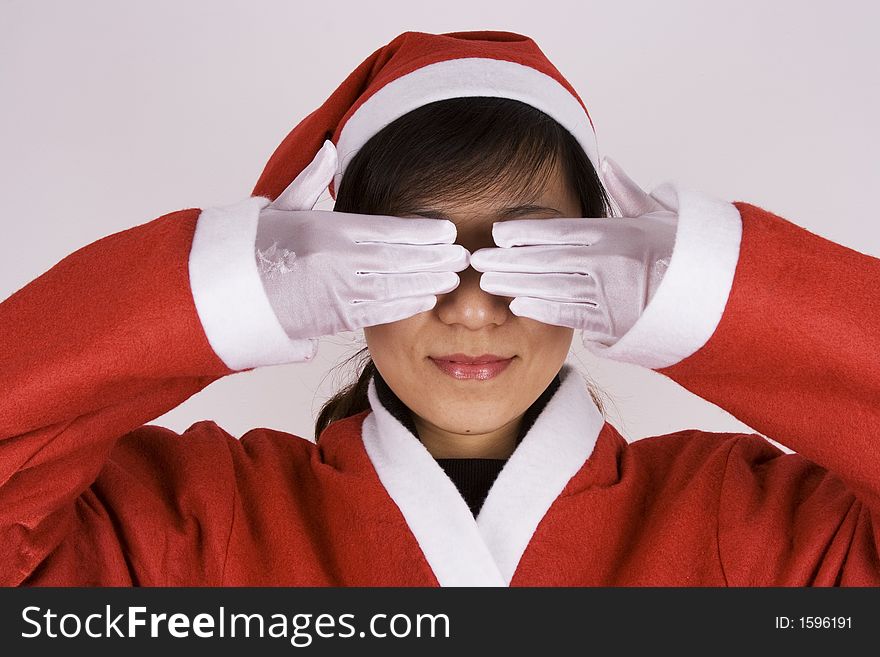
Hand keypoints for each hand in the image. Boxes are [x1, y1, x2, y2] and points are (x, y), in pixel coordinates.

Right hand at [255, 140, 469, 341]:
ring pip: (394, 287)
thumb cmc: (256, 245)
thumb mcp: (281, 205)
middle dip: (435, 258)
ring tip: (452, 278)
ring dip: (427, 282)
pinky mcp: (333, 318)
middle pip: (398, 258)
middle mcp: (336, 260)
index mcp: (327, 229)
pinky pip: (377, 313)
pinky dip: (404, 306)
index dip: (422, 232)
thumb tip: (330, 148)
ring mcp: (336, 291)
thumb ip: (312, 179)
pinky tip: (426, 299)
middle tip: (463, 256)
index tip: (446, 231)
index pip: (387, 229)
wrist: (226, 290)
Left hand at [469, 157, 678, 347]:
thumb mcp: (660, 216)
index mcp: (615, 233)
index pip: (560, 230)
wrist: (715, 297)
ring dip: (515, 284)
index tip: (497, 232)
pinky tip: (517, 304)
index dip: (525, 232)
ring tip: (487, 283)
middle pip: (546, 260)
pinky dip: (542, 310)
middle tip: (477, 260)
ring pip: (551, 287)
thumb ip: (627, 193)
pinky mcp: (613, 322)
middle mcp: (608, 262)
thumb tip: (608, 164)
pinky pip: (570, 315)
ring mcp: (609, 293)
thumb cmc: (683, 254)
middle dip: (508, 260)